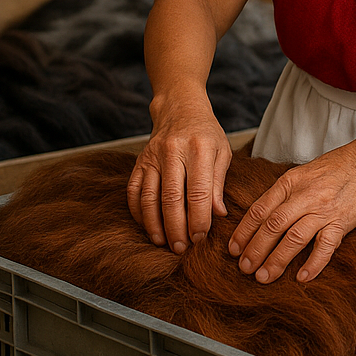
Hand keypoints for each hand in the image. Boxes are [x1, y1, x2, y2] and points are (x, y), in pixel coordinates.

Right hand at [127, 91, 231, 253]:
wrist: (179, 106)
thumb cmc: (205, 132)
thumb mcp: (222, 151)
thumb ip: (219, 183)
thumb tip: (218, 214)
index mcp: (199, 149)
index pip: (198, 192)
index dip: (199, 219)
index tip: (201, 237)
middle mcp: (173, 152)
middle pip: (171, 198)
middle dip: (176, 228)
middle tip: (182, 248)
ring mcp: (152, 156)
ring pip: (149, 197)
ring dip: (155, 225)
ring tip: (163, 243)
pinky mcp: (139, 161)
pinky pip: (133, 191)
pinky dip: (138, 212)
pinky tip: (147, 227)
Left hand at [230, 143, 355, 283]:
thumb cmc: (334, 169)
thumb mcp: (301, 174)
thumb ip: (282, 194)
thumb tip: (260, 218)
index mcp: (289, 183)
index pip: (259, 210)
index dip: (244, 231)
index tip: (233, 249)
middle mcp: (304, 196)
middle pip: (272, 226)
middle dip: (255, 249)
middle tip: (244, 268)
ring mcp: (323, 210)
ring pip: (294, 238)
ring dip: (276, 260)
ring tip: (264, 277)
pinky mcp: (342, 223)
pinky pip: (325, 247)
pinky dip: (313, 264)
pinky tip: (301, 278)